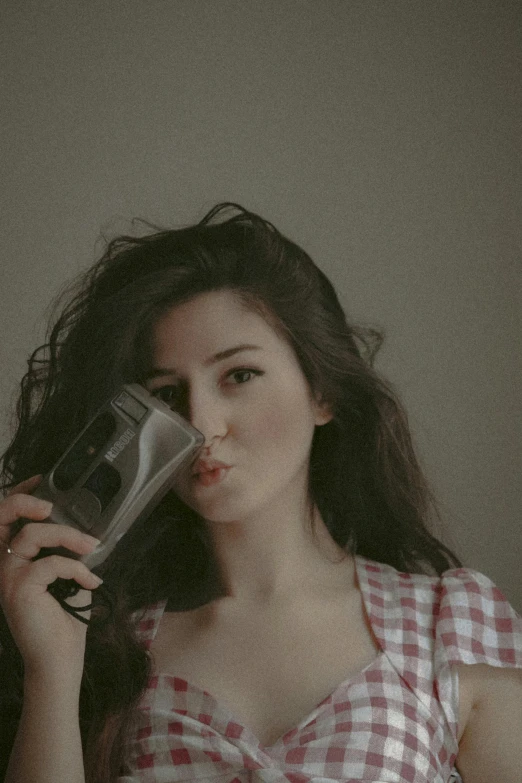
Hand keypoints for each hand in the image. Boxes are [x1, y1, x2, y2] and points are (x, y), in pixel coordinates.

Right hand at [0, 475, 102, 679]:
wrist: (59, 660)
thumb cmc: (64, 619)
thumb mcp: (68, 576)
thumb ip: (66, 552)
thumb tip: (84, 529)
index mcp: (13, 559)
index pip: (6, 518)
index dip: (20, 494)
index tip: (41, 480)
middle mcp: (3, 564)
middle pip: (3, 517)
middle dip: (26, 501)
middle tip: (53, 506)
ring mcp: (6, 576)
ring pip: (34, 534)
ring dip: (68, 536)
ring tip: (91, 546)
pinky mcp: (17, 589)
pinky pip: (50, 563)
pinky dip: (76, 568)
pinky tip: (91, 580)